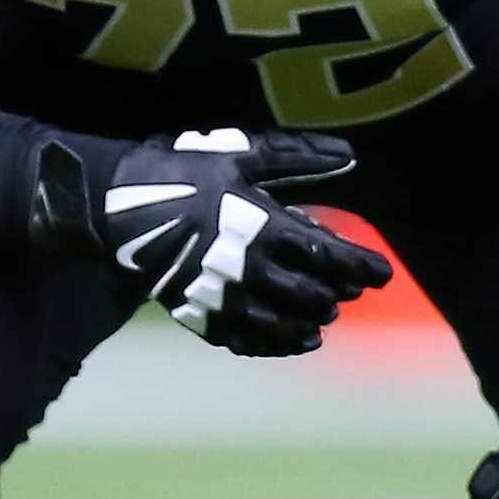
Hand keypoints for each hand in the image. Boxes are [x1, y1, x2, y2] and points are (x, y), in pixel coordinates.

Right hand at [40, 126, 390, 355]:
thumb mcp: (241, 153)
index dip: (361, 266)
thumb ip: (298, 157)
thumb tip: (350, 154)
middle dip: (337, 294)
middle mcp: (245, 268)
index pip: (326, 254)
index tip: (384, 273)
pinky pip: (247, 341)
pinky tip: (300, 341)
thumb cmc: (183, 172)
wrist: (115, 205)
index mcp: (259, 225)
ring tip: (326, 315)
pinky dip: (279, 345)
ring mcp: (220, 297)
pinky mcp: (198, 315)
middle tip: (351, 290)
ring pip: (282, 324)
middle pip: (310, 294)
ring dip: (312, 321)